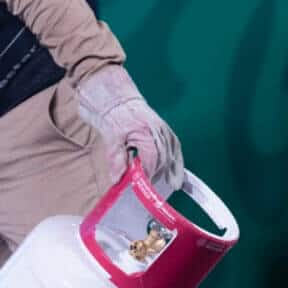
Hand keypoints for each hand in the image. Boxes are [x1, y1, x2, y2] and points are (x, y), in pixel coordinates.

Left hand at [75, 66, 183, 195]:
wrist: (115, 94)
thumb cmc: (112, 112)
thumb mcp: (110, 135)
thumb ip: (115, 158)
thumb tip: (117, 179)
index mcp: (147, 133)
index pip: (151, 163)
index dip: (146, 178)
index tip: (141, 191)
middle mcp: (160, 132)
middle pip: (163, 162)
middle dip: (156, 178)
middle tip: (148, 193)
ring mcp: (165, 131)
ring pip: (172, 157)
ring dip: (169, 173)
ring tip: (167, 188)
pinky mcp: (165, 131)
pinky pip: (175, 149)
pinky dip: (177, 163)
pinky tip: (177, 176)